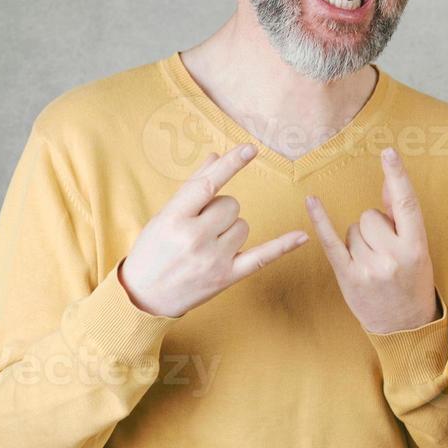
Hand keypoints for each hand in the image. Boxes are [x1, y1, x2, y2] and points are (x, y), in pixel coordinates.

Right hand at [120, 145, 309, 317]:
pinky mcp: (226, 277)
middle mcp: (194, 238)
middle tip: (201, 228)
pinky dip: (283, 246)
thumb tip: (215, 157)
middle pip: (231, 205)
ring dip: (231, 230)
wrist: (144, 298)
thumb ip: (192, 187)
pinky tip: (303, 236)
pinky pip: (262, 256)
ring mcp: (212, 259)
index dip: (230, 165)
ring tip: (209, 245)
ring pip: (243, 225)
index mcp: (173, 218)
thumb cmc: (152, 251)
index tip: (250, 149)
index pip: (207, 185)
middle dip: (221, 211)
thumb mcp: (163, 216)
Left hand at [305, 147, 439, 334]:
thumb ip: (402, 218)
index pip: (406, 203)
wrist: (405, 326)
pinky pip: (331, 241)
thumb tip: (389, 182)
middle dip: (374, 227)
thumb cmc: (412, 283)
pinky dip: (320, 221)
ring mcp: (370, 268)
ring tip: (372, 263)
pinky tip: (312, 201)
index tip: (388, 153)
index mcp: (416, 246)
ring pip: (352, 229)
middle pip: (369, 216)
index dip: (397, 176)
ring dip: (358, 240)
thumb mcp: (417, 250)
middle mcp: (393, 256)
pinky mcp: (349, 277)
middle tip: (384, 251)